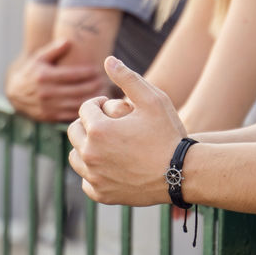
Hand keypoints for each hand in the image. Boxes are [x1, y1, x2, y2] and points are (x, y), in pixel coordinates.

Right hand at [6, 39, 107, 121]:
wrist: (15, 94)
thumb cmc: (32, 72)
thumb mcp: (39, 58)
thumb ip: (55, 49)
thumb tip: (69, 41)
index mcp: (45, 76)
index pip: (73, 75)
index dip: (88, 73)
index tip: (99, 69)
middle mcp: (46, 92)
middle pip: (78, 90)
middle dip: (94, 85)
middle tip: (106, 81)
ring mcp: (48, 106)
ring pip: (76, 104)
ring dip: (92, 99)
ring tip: (103, 92)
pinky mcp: (50, 117)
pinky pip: (71, 114)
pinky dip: (84, 110)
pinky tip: (93, 104)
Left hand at [68, 56, 186, 205]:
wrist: (181, 173)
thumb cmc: (168, 133)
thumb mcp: (153, 99)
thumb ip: (128, 78)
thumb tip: (108, 60)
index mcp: (99, 129)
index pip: (85, 108)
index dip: (99, 104)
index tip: (114, 108)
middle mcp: (90, 154)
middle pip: (74, 131)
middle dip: (89, 123)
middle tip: (109, 124)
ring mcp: (94, 176)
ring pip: (75, 156)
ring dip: (86, 147)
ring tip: (108, 143)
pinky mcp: (101, 194)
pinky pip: (86, 180)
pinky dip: (93, 172)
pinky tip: (110, 165)